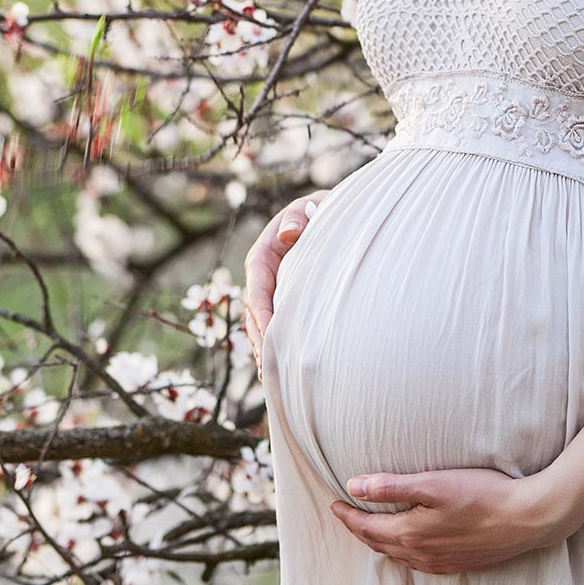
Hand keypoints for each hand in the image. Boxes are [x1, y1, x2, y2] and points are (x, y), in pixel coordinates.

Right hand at [243, 190, 328, 376]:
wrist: (327, 212)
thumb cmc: (318, 210)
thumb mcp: (308, 208)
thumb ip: (298, 218)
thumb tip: (288, 235)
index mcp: (262, 257)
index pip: (257, 293)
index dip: (262, 318)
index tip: (270, 341)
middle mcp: (260, 276)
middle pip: (255, 315)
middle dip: (262, 342)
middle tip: (272, 370)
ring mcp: (270, 289)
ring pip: (262, 323)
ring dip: (267, 348)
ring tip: (275, 376)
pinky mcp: (281, 297)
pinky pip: (275, 322)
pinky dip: (277, 342)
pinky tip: (285, 366)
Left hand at [328, 466, 583, 574]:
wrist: (526, 518)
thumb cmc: (482, 494)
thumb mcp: (434, 483)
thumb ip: (392, 486)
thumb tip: (354, 486)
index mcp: (411, 534)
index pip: (367, 528)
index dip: (348, 516)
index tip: (334, 503)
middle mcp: (421, 554)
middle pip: (379, 544)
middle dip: (359, 530)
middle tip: (346, 516)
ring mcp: (441, 563)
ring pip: (399, 556)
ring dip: (380, 543)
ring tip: (371, 529)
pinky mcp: (458, 564)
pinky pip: (419, 563)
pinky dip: (403, 553)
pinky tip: (409, 546)